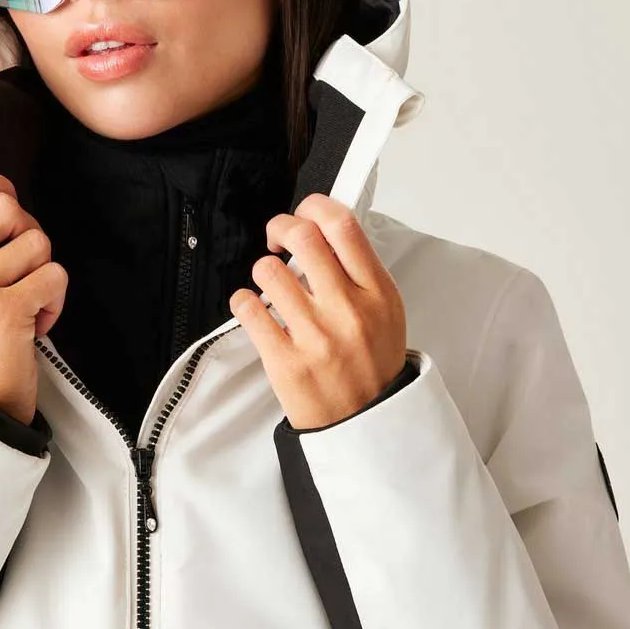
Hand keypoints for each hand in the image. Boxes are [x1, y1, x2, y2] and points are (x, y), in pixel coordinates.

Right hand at [0, 168, 67, 424]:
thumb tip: (0, 193)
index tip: (7, 208)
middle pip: (8, 207)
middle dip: (27, 234)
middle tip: (19, 270)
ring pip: (38, 241)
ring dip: (42, 271)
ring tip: (23, 302)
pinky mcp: (2, 311)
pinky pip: (55, 275)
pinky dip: (55, 300)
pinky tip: (33, 323)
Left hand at [229, 193, 407, 429]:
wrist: (367, 422)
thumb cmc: (371, 363)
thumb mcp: (385, 310)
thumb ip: (359, 270)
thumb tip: (323, 228)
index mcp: (377, 292)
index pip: (343, 226)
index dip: (314, 206)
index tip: (304, 212)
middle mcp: (347, 310)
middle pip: (303, 237)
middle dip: (281, 228)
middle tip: (278, 240)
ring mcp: (316, 336)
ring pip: (269, 270)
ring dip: (263, 270)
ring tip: (272, 285)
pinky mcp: (285, 360)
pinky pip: (248, 309)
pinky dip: (244, 301)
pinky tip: (255, 307)